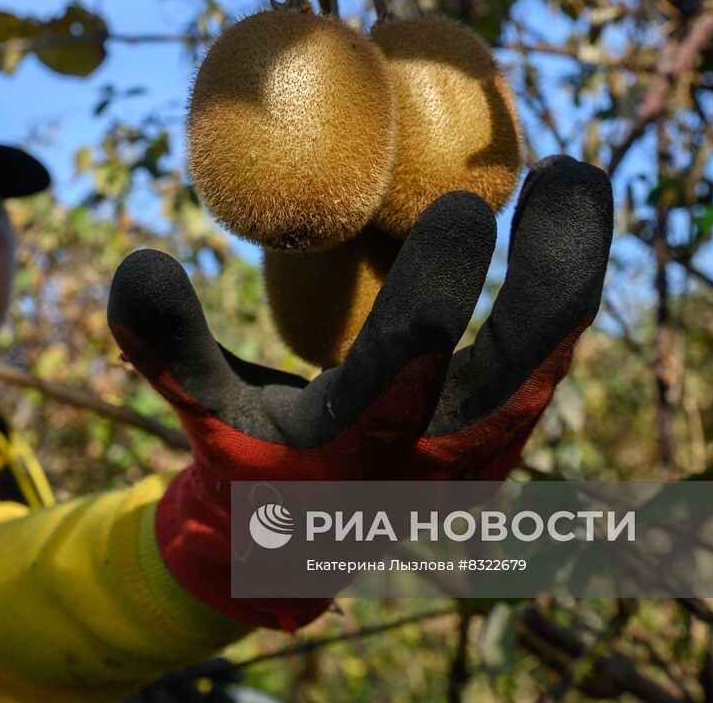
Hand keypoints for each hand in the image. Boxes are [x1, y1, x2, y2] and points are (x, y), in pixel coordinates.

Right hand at [107, 155, 611, 629]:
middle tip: (565, 169)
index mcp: (359, 453)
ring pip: (551, 356)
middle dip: (552, 270)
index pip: (406, 371)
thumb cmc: (246, 461)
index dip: (437, 292)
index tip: (462, 206)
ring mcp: (485, 450)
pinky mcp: (504, 433)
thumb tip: (135, 260)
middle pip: (522, 365)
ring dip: (571, 267)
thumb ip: (164, 342)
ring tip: (576, 175)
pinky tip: (559, 213)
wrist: (300, 545)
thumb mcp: (198, 409)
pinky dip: (558, 285)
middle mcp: (439, 458)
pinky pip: (546, 352)